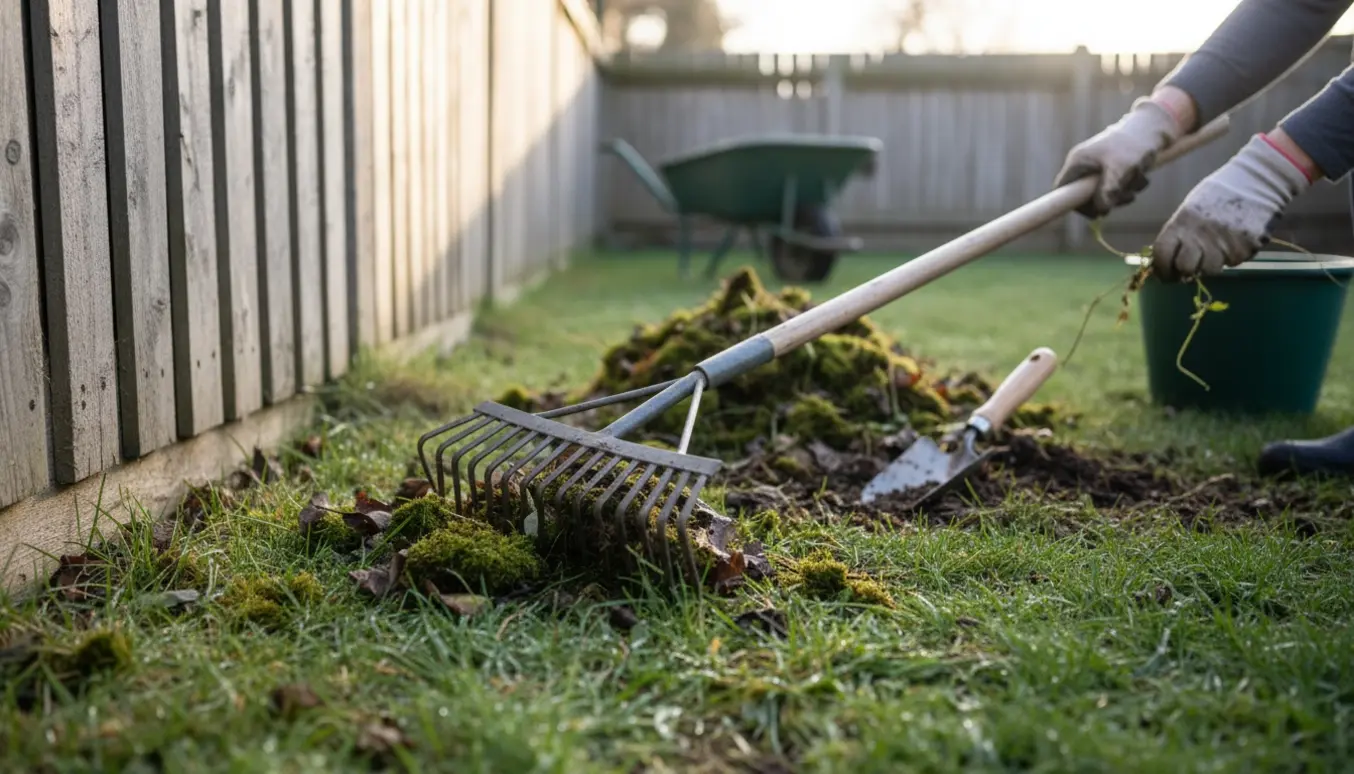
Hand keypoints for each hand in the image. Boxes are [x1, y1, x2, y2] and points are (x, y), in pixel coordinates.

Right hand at [1054, 95, 1188, 217]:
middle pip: (1085, 196)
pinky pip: (1117, 187)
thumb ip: (1108, 190)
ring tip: (1137, 180)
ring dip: (1123, 193)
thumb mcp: (1120, 169)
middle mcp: (1085, 165)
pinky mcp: (1112, 169)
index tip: (1095, 212)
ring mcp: (1098, 167)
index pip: (1062, 189)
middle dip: (1107, 200)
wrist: (1153, 127)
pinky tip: (1141, 176)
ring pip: (1104, 193)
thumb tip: (1101, 210)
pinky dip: (1130, 186)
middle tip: (1124, 198)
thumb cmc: (1132, 145)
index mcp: (1078, 162)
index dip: (1075, 204)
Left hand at [1150, 133, 1315, 281]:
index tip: (1165, 275)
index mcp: (1182, 223)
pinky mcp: (1245, 248)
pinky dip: (1233, 255)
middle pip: (1185, 268)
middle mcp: (1200, 236)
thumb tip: (1170, 258)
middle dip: (1186, 271)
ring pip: (1210, 270)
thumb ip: (1180, 232)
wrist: (1258, 181)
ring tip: (1216, 250)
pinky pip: (1234, 261)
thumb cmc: (1219, 193)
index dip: (1162, 268)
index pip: (1162, 254)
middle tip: (1191, 268)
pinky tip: (1236, 239)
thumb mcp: (1191, 207)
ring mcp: (1223, 244)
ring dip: (1210, 265)